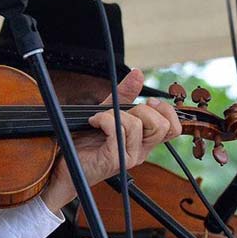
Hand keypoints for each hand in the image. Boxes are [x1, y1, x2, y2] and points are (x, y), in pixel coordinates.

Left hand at [40, 70, 180, 209]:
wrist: (64, 163)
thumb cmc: (85, 141)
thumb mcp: (108, 112)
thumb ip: (125, 95)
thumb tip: (138, 73)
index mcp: (143, 141)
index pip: (172, 128)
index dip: (166, 111)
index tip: (148, 101)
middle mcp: (140, 151)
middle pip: (162, 126)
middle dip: (142, 109)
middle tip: (121, 112)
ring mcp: (129, 157)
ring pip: (137, 125)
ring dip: (115, 114)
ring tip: (100, 118)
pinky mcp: (115, 160)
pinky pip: (117, 130)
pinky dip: (103, 119)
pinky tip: (94, 122)